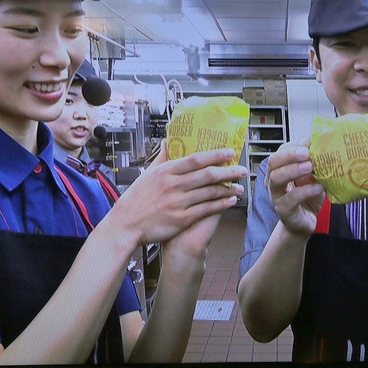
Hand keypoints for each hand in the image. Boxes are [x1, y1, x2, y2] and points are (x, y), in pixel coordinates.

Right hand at [112, 140, 245, 245]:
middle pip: (207, 175)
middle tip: (242, 169)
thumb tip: (168, 142)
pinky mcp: (181, 219)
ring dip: (227, 189)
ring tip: (239, 186)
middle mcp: (173, 185)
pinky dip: (220, 205)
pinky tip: (230, 202)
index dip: (215, 155)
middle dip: (228, 171)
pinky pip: (206, 210)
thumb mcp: (147, 175)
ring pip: (209, 192)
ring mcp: (178, 202)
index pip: (195, 159)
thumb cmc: (135, 200)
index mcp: (165, 172)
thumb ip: (161, 158)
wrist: (125, 225)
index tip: (230, 152)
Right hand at [266, 139, 323, 238]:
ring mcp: (276, 195)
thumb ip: (313, 165)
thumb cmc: (307, 197)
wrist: (304, 222)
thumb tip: (323, 147)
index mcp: (279, 170)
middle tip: (307, 153)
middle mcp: (273, 180)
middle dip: (289, 155)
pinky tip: (318, 187)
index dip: (292, 145)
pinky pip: (291, 198)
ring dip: (293, 170)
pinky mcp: (283, 210)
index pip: (280, 152)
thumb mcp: (312, 177)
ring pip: (276, 178)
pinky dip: (305, 191)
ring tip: (310, 167)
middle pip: (273, 162)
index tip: (308, 141)